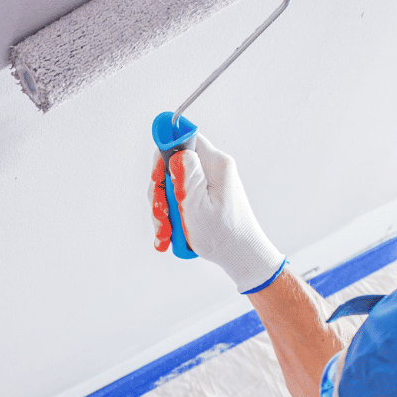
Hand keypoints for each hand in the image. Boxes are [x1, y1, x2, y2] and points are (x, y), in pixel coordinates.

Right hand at [151, 133, 286, 293]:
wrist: (240, 256)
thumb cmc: (224, 235)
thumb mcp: (198, 205)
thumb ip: (186, 176)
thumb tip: (176, 151)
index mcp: (215, 164)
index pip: (183, 140)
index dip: (163, 155)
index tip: (157, 178)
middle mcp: (211, 170)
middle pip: (171, 167)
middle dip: (160, 193)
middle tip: (161, 215)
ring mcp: (206, 184)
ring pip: (171, 187)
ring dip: (162, 211)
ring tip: (165, 231)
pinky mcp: (202, 198)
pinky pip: (179, 201)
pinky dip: (170, 217)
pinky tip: (168, 235)